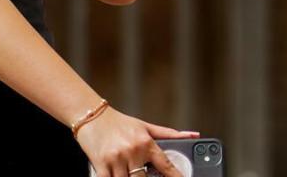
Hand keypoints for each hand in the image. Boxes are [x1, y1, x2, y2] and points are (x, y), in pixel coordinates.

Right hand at [74, 106, 196, 176]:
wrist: (92, 116)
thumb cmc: (120, 123)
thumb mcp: (146, 126)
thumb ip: (169, 134)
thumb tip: (194, 135)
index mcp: (146, 142)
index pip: (165, 164)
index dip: (175, 175)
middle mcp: (132, 151)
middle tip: (145, 174)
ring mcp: (116, 159)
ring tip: (130, 173)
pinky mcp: (101, 164)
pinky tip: (117, 176)